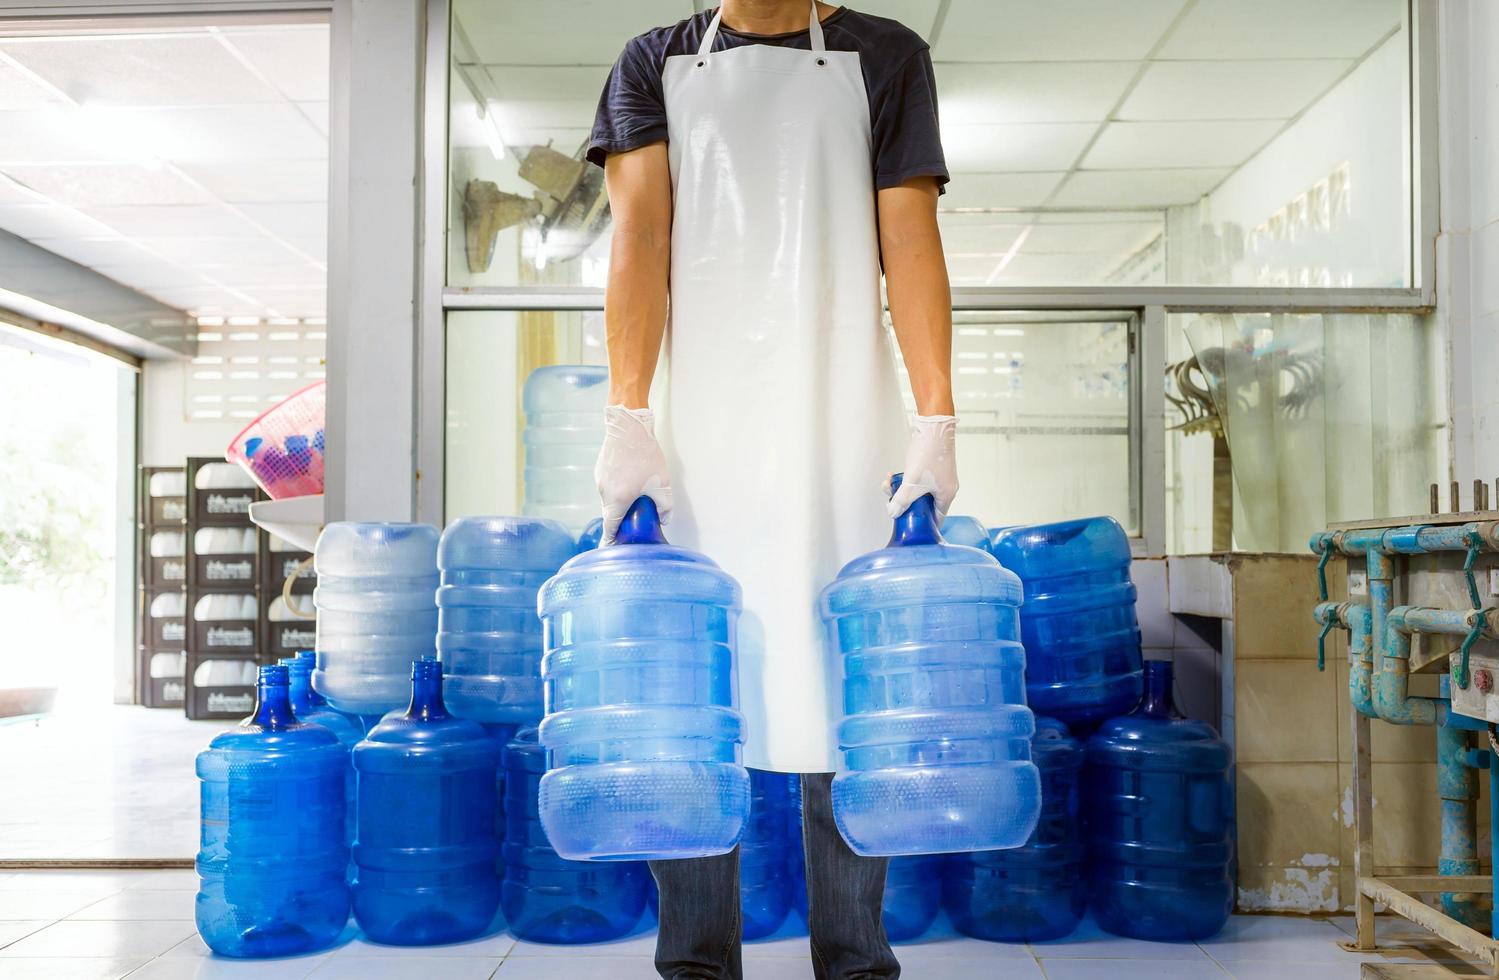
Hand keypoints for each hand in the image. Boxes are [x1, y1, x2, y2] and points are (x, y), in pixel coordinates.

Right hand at [596, 405, 672, 545]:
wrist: (628, 426)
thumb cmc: (645, 456)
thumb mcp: (662, 485)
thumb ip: (664, 507)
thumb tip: (663, 519)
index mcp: (617, 501)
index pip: (610, 527)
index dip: (612, 539)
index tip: (615, 546)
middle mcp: (604, 493)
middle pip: (611, 513)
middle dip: (622, 518)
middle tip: (635, 518)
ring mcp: (600, 480)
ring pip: (610, 497)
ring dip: (621, 499)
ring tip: (637, 491)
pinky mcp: (600, 469)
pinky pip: (609, 484)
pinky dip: (618, 486)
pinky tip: (631, 477)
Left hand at [886, 414, 957, 524]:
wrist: (934, 425)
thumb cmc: (928, 454)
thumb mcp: (912, 482)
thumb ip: (901, 500)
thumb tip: (893, 513)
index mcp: (946, 495)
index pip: (937, 518)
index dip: (923, 524)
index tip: (909, 526)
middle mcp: (946, 487)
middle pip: (924, 504)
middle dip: (904, 502)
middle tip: (891, 499)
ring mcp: (940, 476)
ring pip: (918, 490)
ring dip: (901, 488)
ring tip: (887, 483)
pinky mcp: (933, 467)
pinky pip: (917, 479)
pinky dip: (905, 479)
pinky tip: (891, 474)